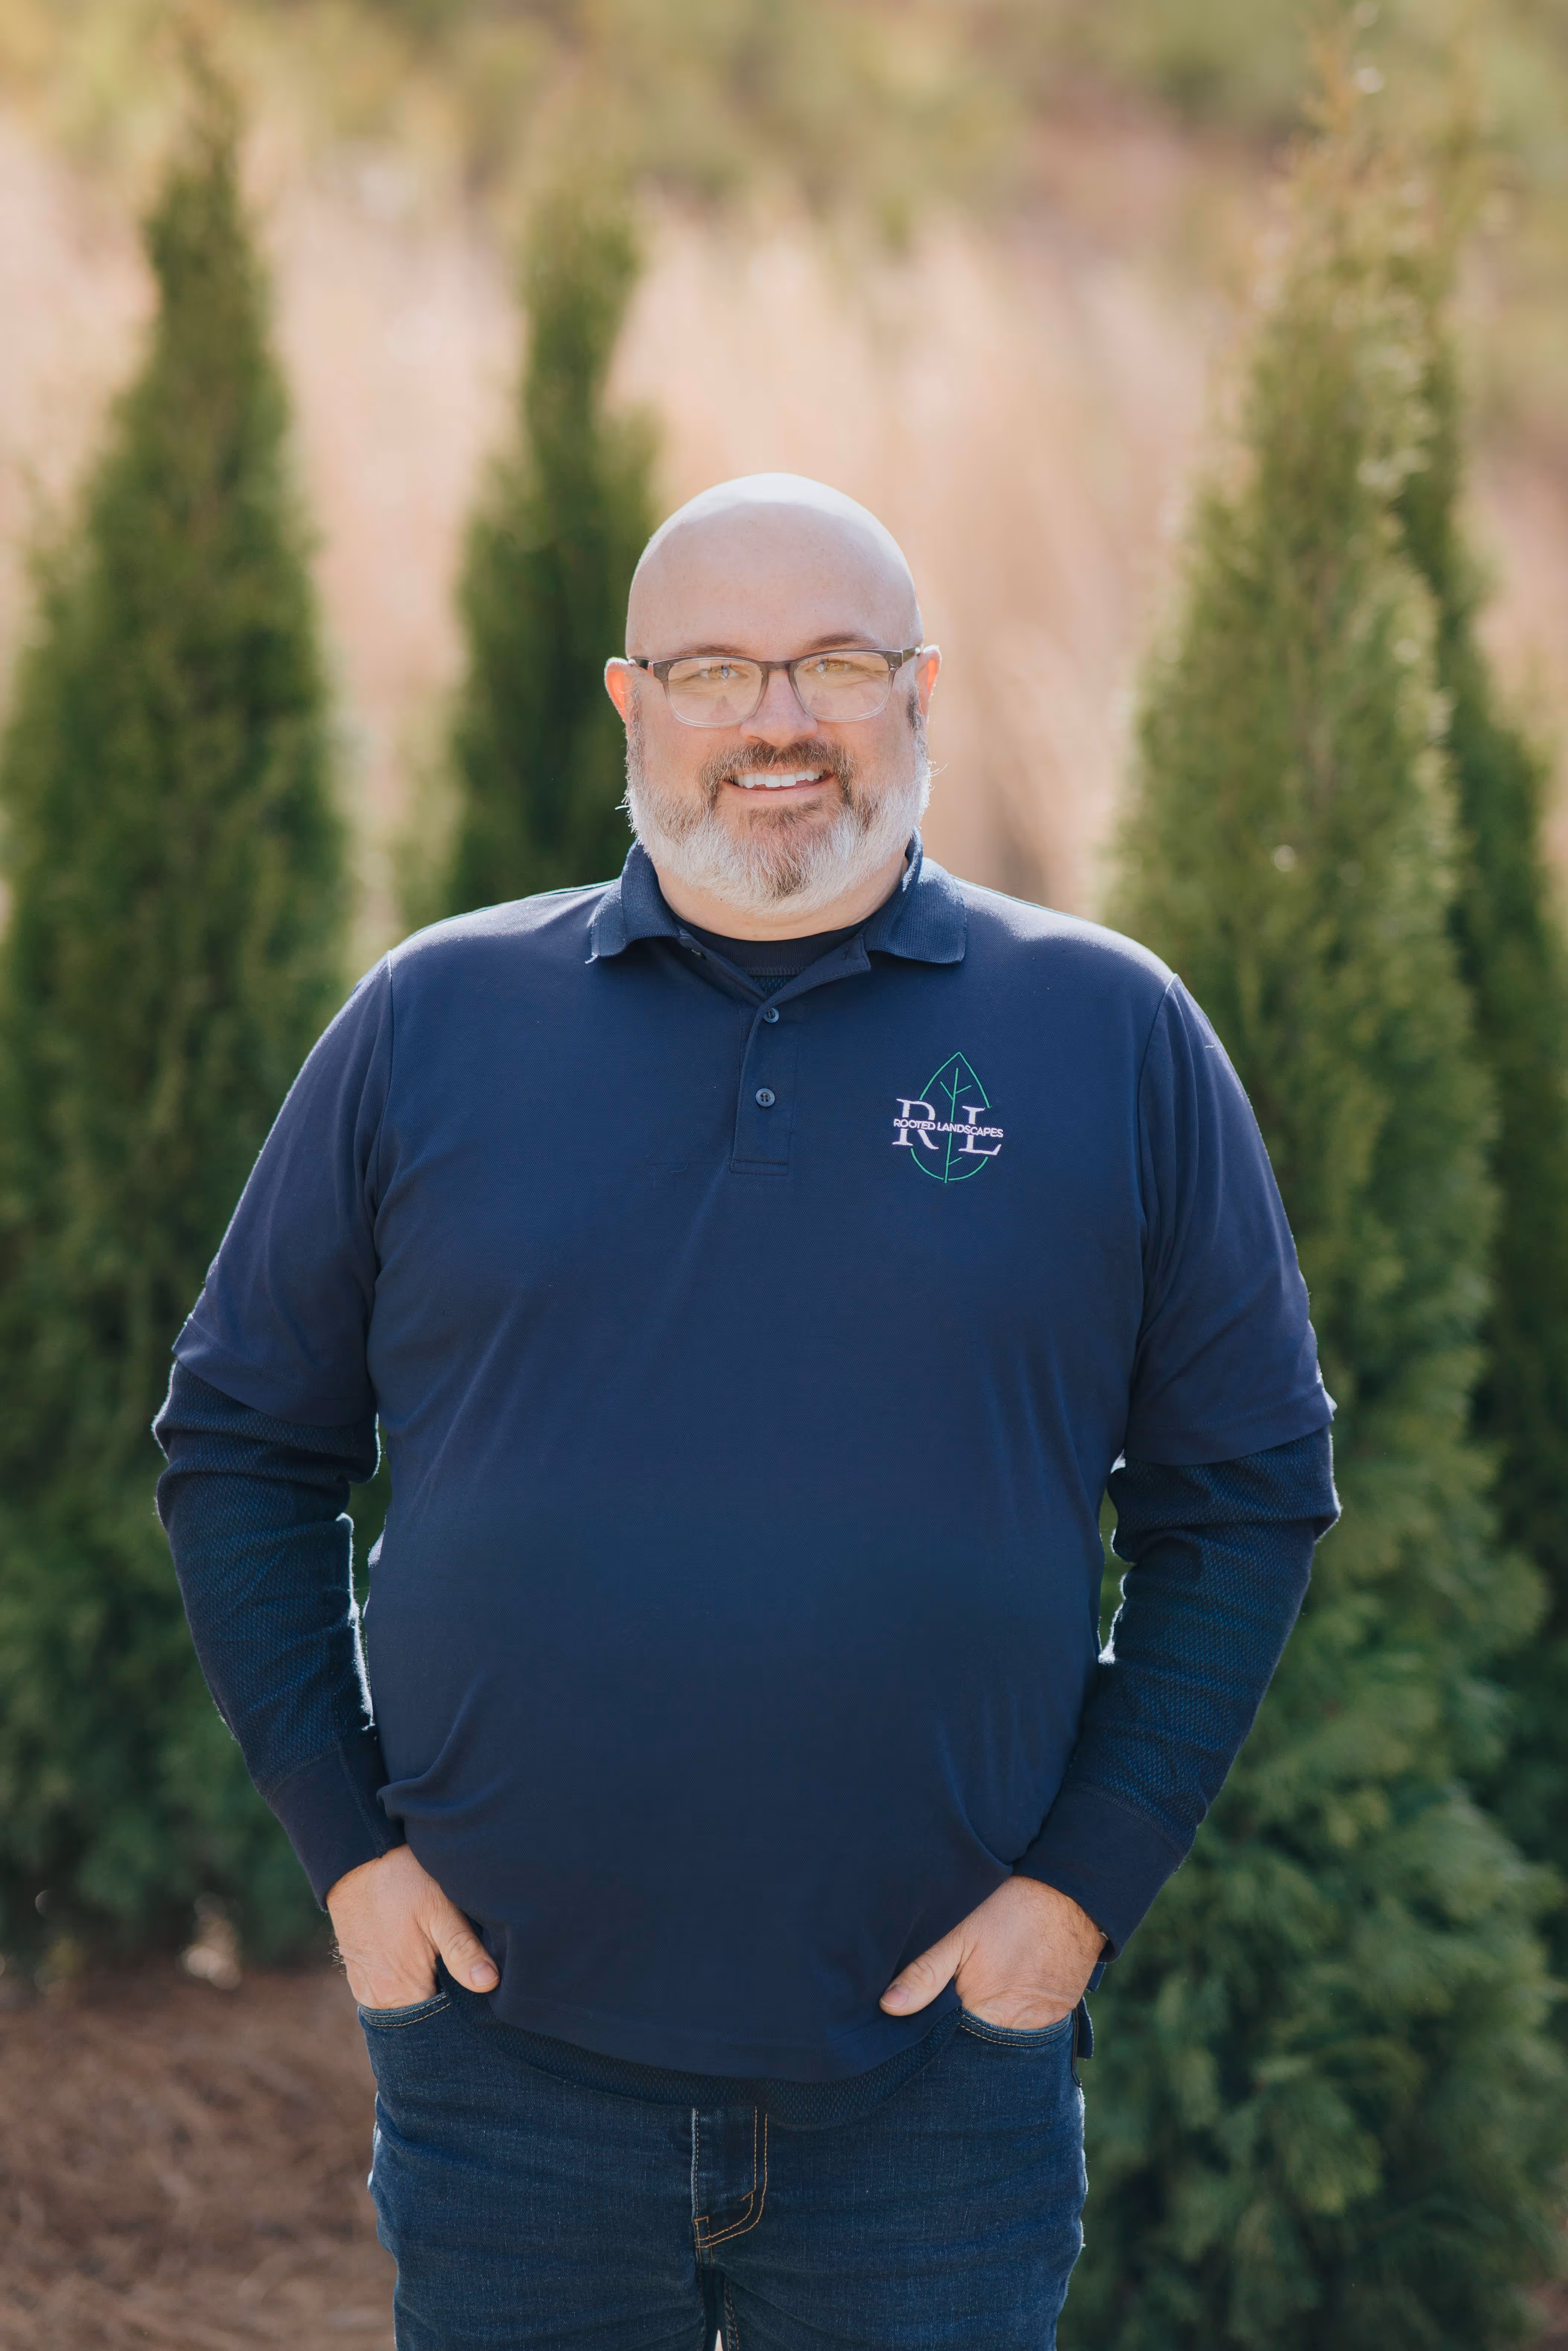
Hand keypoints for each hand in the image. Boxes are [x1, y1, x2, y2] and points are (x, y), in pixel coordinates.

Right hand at [325, 1844, 499, 2008]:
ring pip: (404, 2007)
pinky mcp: (359, 1972)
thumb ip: (463, 1950)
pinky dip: (408, 1986)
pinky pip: (388, 1993)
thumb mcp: (440, 1909)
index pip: (437, 2028)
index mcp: (400, 1991)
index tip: (480, 2006)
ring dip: (426, 1997)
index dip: (462, 2020)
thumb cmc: (401, 1880)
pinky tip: (426, 1966)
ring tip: (449, 1975)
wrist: (356, 1857)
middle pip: (420, 2021)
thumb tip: (489, 1983)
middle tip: (469, 1987)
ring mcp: (364, 1987)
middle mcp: (377, 1999)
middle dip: (445, 2012)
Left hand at [880, 1876, 1104, 2031]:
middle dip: (956, 2040)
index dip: (929, 2038)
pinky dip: (1010, 2022)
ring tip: (974, 2004)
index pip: (948, 2047)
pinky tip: (999, 2001)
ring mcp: (1041, 2029)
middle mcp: (1015, 2034)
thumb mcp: (961, 1936)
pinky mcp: (1058, 2018)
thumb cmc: (1011, 1913)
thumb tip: (889, 2007)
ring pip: (1000, 2042)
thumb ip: (926, 1974)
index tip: (914, 2027)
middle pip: (975, 2050)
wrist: (1071, 1897)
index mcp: (986, 2019)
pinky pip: (1026, 2032)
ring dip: (984, 2031)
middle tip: (944, 2012)